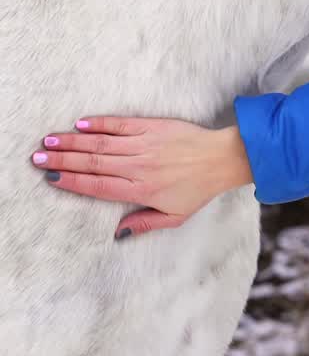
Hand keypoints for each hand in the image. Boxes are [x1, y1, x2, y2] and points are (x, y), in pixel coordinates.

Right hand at [31, 116, 253, 239]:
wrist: (223, 159)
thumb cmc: (199, 189)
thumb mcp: (176, 217)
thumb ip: (145, 223)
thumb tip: (117, 233)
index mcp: (141, 190)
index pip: (98, 186)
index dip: (72, 182)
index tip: (51, 178)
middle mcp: (139, 167)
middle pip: (93, 163)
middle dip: (63, 161)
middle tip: (38, 158)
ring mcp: (146, 145)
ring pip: (102, 143)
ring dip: (73, 142)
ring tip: (50, 141)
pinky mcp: (154, 127)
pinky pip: (122, 124)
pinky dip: (101, 123)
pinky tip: (82, 124)